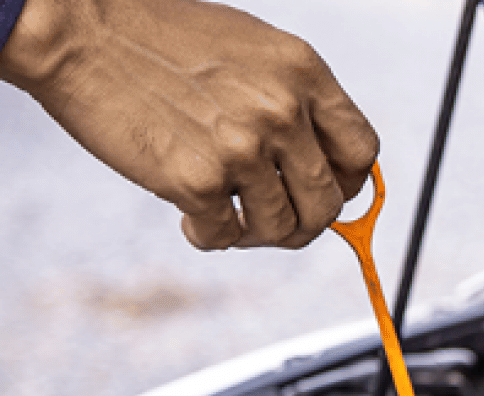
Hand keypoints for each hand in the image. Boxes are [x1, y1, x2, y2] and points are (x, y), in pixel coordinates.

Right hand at [0, 0, 377, 249]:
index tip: (327, 192)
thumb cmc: (163, 39)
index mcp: (304, 73)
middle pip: (329, 201)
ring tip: (229, 215)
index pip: (362, 151)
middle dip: (306, 221)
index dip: (348, 183)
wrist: (81, 32)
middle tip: (274, 219)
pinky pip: (225, 236)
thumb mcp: (254, 51)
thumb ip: (296, 101)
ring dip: (257, 234)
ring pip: (283, 228)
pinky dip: (209, 236)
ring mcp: (243, 147)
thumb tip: (325, 163)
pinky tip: (189, 215)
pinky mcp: (198, 180)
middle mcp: (283, 110)